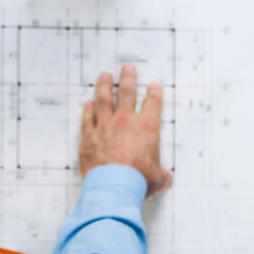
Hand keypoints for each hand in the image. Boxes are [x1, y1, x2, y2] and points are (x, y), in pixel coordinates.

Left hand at [77, 65, 171, 194]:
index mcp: (146, 128)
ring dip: (104, 86)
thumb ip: (161, 175)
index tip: (154, 85)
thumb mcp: (157, 178)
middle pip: (127, 93)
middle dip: (128, 78)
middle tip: (127, 68)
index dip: (154, 93)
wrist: (113, 186)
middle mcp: (125, 122)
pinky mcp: (89, 137)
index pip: (153, 104)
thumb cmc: (138, 181)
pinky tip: (87, 104)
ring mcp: (105, 127)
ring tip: (105, 76)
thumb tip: (166, 179)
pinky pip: (87, 119)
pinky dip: (87, 111)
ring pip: (103, 100)